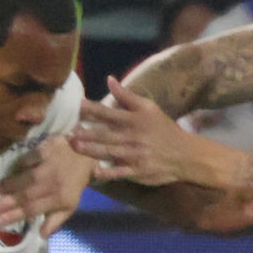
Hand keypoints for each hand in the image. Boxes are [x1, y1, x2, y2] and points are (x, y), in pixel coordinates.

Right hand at [0, 133, 91, 234]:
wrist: (87, 154)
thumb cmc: (74, 182)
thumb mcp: (70, 205)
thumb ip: (55, 220)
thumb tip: (41, 235)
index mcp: (59, 199)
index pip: (32, 210)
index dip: (13, 216)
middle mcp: (53, 184)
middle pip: (26, 196)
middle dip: (5, 204)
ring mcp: (49, 166)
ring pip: (26, 178)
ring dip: (10, 185)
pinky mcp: (47, 150)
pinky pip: (29, 159)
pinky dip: (18, 165)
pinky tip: (9, 172)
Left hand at [73, 76, 206, 185]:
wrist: (185, 154)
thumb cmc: (163, 129)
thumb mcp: (149, 108)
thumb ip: (127, 95)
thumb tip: (109, 79)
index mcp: (134, 120)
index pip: (109, 112)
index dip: (92, 109)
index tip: (76, 105)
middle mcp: (132, 137)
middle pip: (105, 134)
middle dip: (85, 132)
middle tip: (67, 131)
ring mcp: (135, 155)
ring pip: (109, 152)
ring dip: (90, 149)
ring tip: (73, 145)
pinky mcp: (138, 171)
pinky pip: (121, 172)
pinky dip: (108, 173)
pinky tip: (94, 172)